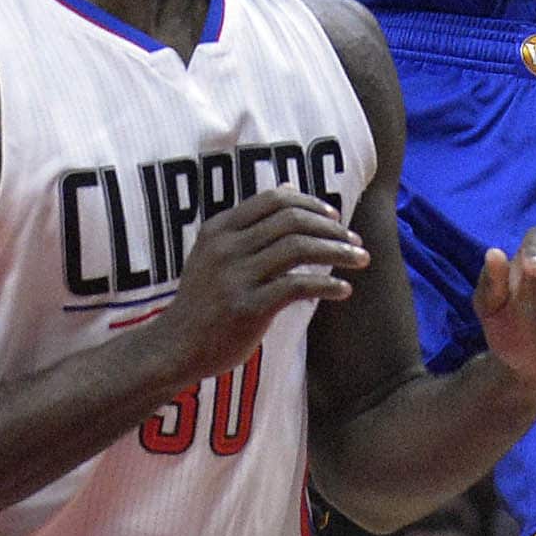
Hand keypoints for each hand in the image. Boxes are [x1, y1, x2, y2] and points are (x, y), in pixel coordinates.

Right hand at [157, 188, 369, 378]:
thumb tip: (290, 188)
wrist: (175, 347)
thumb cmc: (203, 300)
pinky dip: (327, 285)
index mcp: (219, 229)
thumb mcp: (215, 252)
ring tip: (360, 259)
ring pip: (299, 249)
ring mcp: (236, 277)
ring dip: (337, 252)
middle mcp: (226, 248)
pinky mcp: (248, 308)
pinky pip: (298, 286)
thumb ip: (250, 223)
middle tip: (354, 240)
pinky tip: (344, 289)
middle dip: (331, 227)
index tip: (333, 215)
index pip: (273, 199)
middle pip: (291, 220)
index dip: (309, 203)